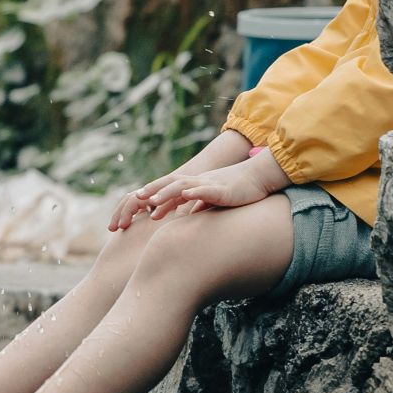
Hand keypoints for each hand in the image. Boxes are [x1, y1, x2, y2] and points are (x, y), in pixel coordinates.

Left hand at [141, 158, 280, 218]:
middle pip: (169, 184)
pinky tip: (184, 196)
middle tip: (134, 202)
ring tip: (151, 202)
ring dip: (166, 193)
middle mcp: (197, 182)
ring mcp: (209, 184)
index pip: (169, 188)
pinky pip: (206, 190)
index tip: (137, 204)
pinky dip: (194, 193)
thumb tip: (190, 215)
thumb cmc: (237, 189)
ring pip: (183, 186)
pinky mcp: (222, 190)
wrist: (259, 177)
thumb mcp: (215, 199)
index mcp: (194, 185)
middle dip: (151, 192)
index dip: (152, 194)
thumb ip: (201, 204)